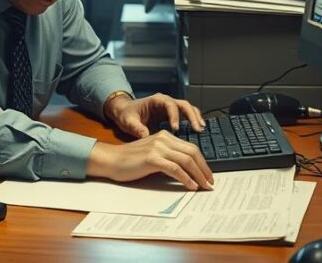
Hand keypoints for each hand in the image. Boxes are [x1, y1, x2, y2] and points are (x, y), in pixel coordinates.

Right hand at [86, 132, 213, 189]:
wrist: (111, 160)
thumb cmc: (130, 160)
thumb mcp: (152, 154)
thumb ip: (168, 157)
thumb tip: (187, 171)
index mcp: (165, 136)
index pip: (191, 148)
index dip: (202, 162)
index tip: (207, 175)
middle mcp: (163, 139)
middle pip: (192, 152)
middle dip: (204, 169)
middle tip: (210, 182)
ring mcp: (158, 147)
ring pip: (186, 160)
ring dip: (198, 175)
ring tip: (204, 186)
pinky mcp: (152, 158)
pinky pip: (175, 168)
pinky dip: (185, 178)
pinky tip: (190, 186)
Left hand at [105, 93, 205, 137]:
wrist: (125, 112)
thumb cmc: (127, 115)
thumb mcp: (128, 121)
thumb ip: (135, 127)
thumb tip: (145, 135)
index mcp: (156, 100)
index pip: (169, 105)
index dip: (174, 115)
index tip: (176, 128)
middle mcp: (165, 101)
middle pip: (183, 104)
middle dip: (191, 116)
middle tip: (196, 129)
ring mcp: (170, 107)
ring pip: (188, 108)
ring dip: (195, 117)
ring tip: (201, 129)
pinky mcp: (173, 114)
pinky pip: (186, 114)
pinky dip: (193, 120)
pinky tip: (198, 129)